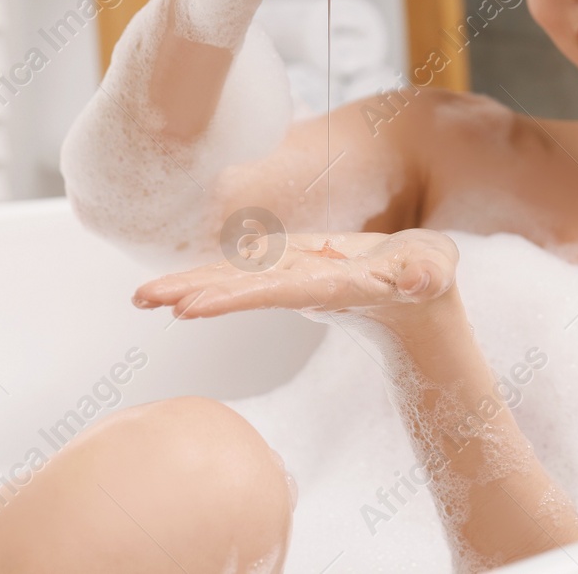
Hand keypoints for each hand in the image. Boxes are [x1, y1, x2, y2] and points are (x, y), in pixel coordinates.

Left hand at [132, 227, 456, 336]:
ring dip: (190, 286)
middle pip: (241, 289)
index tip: (189, 310)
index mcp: (333, 287)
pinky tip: (178, 284)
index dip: (232, 298)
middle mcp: (305, 286)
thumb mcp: (434, 274)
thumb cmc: (430, 283)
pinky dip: (211, 275)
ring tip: (143, 296)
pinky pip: (246, 270)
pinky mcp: (294, 268)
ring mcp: (296, 278)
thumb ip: (428, 275)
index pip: (275, 292)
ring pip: (236, 280)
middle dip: (193, 293)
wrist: (421, 302)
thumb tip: (421, 279)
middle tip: (143, 299)